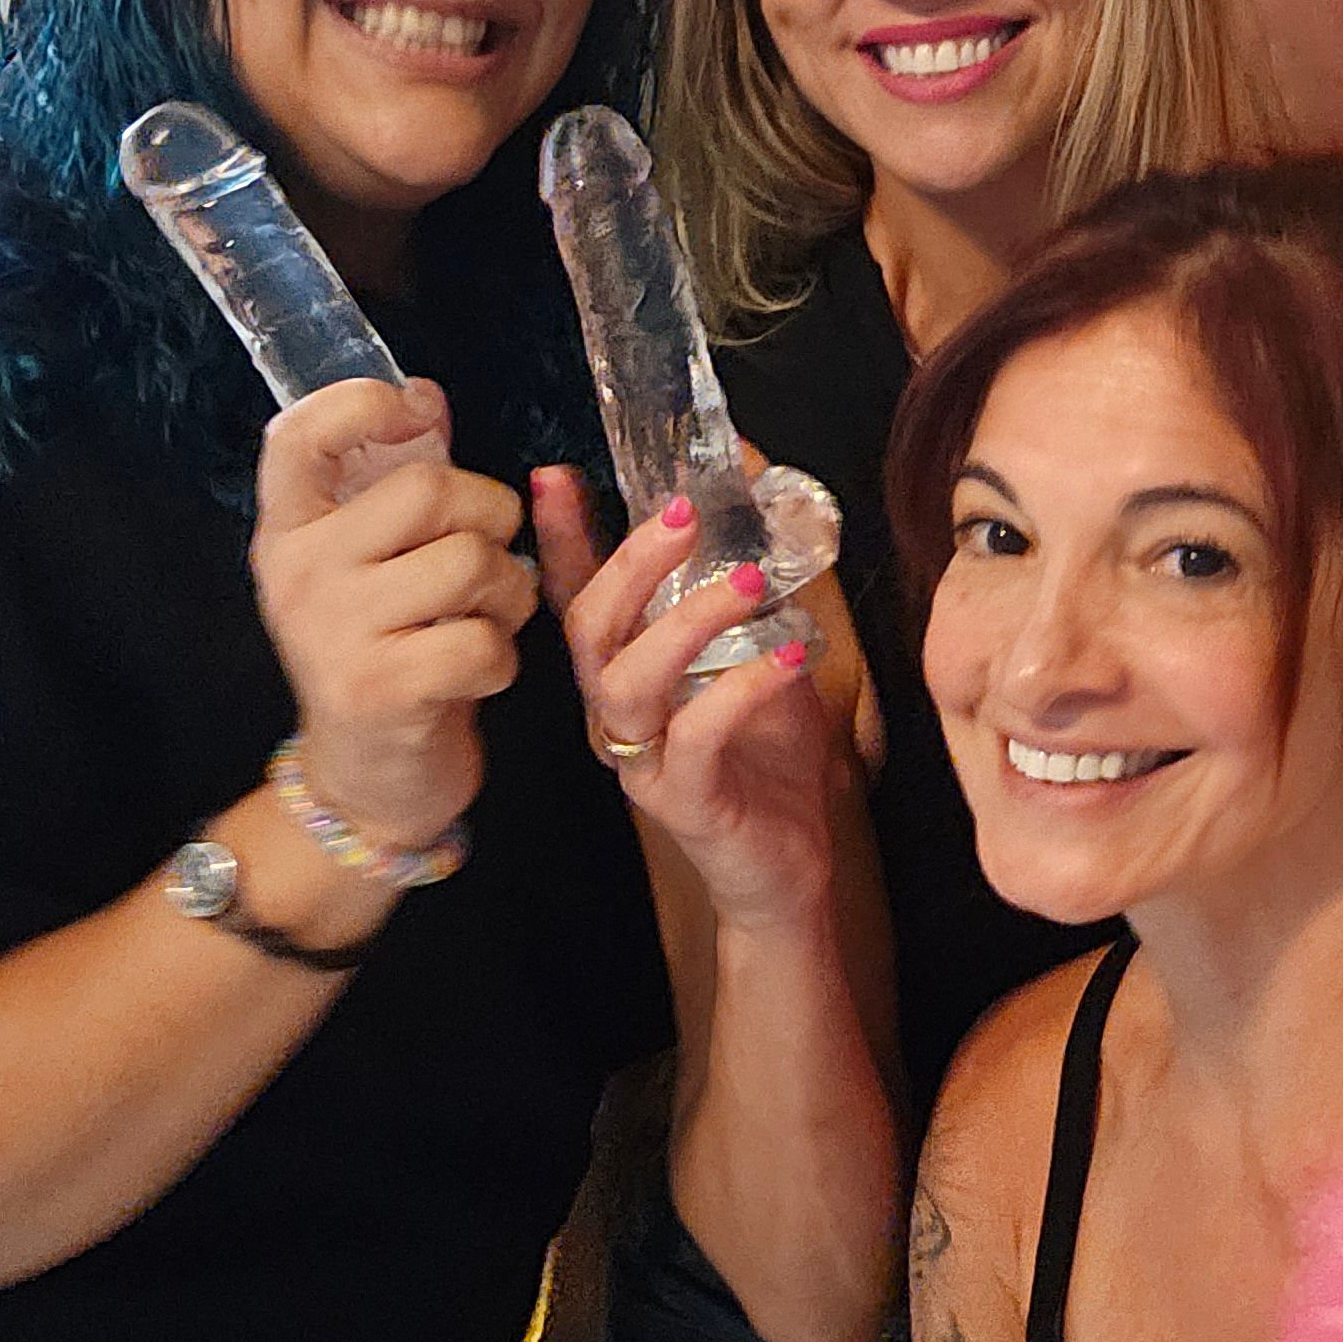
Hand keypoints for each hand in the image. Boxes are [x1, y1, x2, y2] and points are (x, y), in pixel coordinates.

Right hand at [251, 380, 531, 853]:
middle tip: (487, 559)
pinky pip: (483, 640)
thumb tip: (424, 394)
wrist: (366, 779)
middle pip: (430, 490)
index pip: (300, 433)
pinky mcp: (379, 689)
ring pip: (471, 562)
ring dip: (508, 592)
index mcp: (289, 530)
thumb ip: (395, 482)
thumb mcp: (372, 564)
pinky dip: (503, 657)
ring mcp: (332, 632)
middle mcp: (299, 573)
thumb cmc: (385, 652)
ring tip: (486, 618)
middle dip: (490, 518)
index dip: (363, 403)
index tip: (415, 413)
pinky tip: (476, 673)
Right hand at [533, 466, 836, 923]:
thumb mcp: (760, 653)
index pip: (578, 596)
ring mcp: (642, 761)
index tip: (554, 476)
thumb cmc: (767, 754)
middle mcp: (616, 713)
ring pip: (629, 682)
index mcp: (626, 670)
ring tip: (748, 581)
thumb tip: (762, 499)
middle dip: (630, 563)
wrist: (785, 865)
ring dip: (685, 621)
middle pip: (591, 629)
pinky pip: (695, 740)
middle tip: (682, 512)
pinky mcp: (683, 803)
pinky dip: (740, 690)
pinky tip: (788, 654)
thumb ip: (748, 591)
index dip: (563, 538)